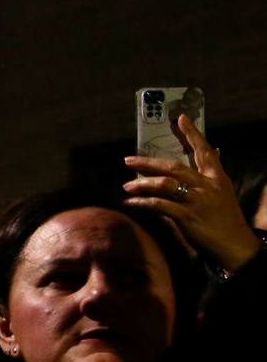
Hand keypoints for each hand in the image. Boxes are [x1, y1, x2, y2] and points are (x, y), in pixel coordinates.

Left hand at [124, 113, 261, 272]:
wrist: (234, 243)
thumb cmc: (225, 217)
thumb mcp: (222, 191)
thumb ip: (212, 172)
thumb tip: (215, 150)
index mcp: (216, 177)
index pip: (204, 151)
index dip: (192, 134)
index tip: (181, 118)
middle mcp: (206, 186)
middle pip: (174, 166)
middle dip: (148, 162)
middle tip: (128, 160)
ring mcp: (196, 201)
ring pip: (164, 184)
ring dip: (142, 183)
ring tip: (127, 186)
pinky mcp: (187, 217)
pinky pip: (159, 205)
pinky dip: (143, 202)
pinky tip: (131, 202)